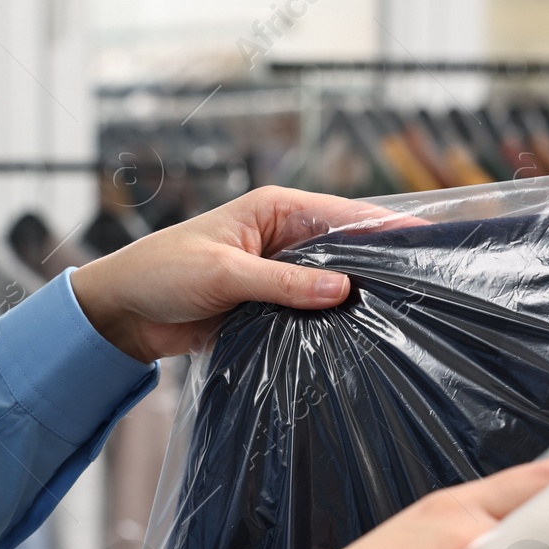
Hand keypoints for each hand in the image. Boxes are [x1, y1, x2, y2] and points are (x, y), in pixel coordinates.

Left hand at [72, 186, 401, 363]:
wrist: (122, 312)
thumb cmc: (161, 272)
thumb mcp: (224, 273)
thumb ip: (283, 282)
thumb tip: (343, 288)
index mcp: (275, 210)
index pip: (343, 214)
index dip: (386, 226)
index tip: (425, 239)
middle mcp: (282, 237)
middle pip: (344, 250)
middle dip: (376, 267)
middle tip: (421, 288)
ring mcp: (278, 273)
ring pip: (330, 285)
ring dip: (351, 300)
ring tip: (398, 316)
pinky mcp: (269, 305)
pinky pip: (309, 313)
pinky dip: (327, 323)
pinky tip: (354, 338)